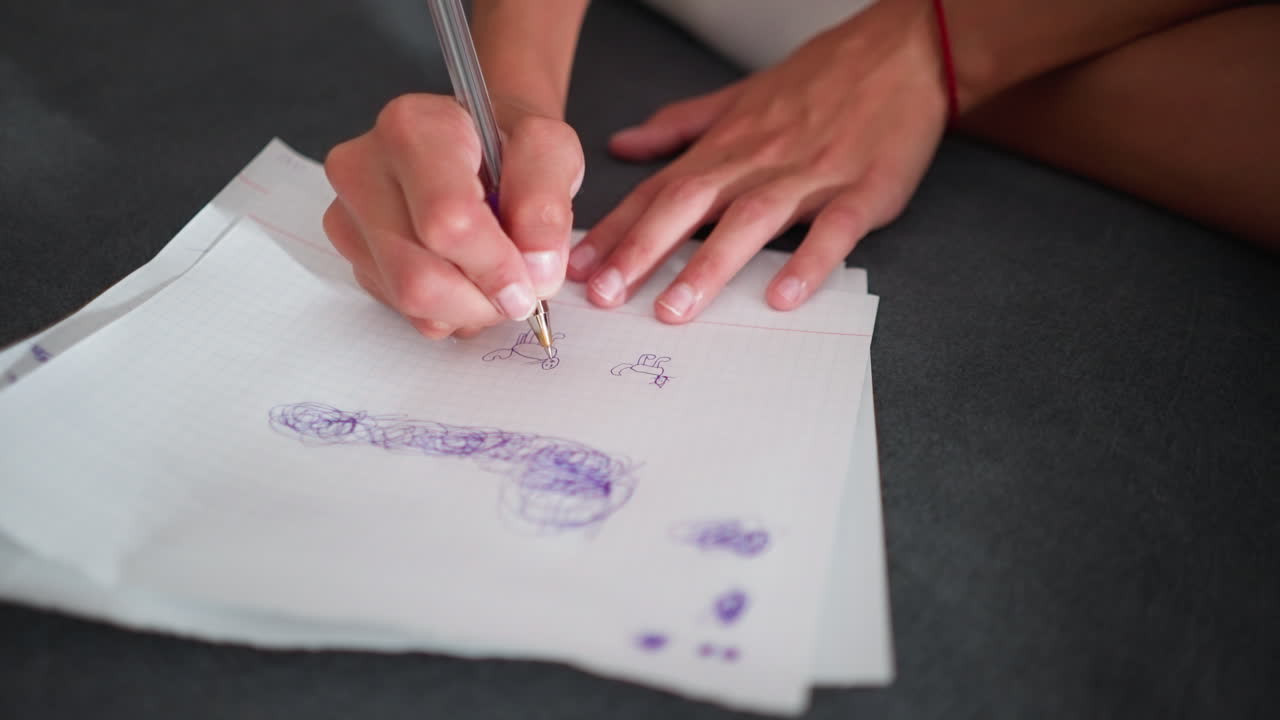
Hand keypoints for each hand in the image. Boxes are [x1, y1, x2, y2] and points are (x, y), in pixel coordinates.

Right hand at [323, 94, 583, 338]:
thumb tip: (536, 271)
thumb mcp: (549, 153)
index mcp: (412, 130)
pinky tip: (465, 275)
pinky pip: (403, 311)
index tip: (531, 282)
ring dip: (468, 308)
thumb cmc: (509, 146)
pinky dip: (449, 310)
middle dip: (482, 300)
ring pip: (410, 304)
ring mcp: (348, 217)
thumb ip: (547, 206)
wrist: (477, 145)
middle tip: (519, 289)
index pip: (446, 221)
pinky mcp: (352, 255)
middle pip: (419, 279)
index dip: (495, 266)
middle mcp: (362, 170)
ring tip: (493, 274)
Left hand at [566, 0, 948, 321]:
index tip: (578, 268)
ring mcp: (811, 174)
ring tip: (675, 309)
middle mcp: (760, 159)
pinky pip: (833, 230)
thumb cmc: (820, 80)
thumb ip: (679, 127)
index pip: (660, 191)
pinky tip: (783, 296)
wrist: (903, 52)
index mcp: (728, 145)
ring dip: (709, 264)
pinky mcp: (863, 190)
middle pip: (691, 204)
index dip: (616, 230)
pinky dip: (809, 261)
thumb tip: (622, 145)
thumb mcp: (740, 98)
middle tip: (606, 296)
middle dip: (643, 250)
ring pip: (751, 219)